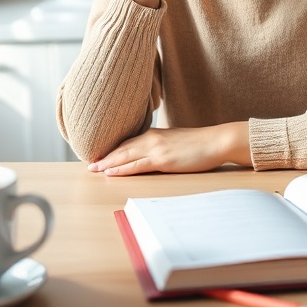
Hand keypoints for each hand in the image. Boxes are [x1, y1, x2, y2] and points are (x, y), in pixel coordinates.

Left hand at [88, 122, 250, 175]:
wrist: (217, 141)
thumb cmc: (201, 143)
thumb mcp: (177, 142)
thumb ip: (163, 146)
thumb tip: (154, 154)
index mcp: (155, 134)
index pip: (128, 142)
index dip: (113, 150)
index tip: (100, 156)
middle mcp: (152, 139)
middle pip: (122, 148)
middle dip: (105, 157)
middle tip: (89, 164)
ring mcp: (156, 149)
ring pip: (125, 156)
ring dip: (107, 163)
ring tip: (93, 170)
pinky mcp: (162, 160)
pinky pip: (137, 165)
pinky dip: (121, 169)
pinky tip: (110, 172)